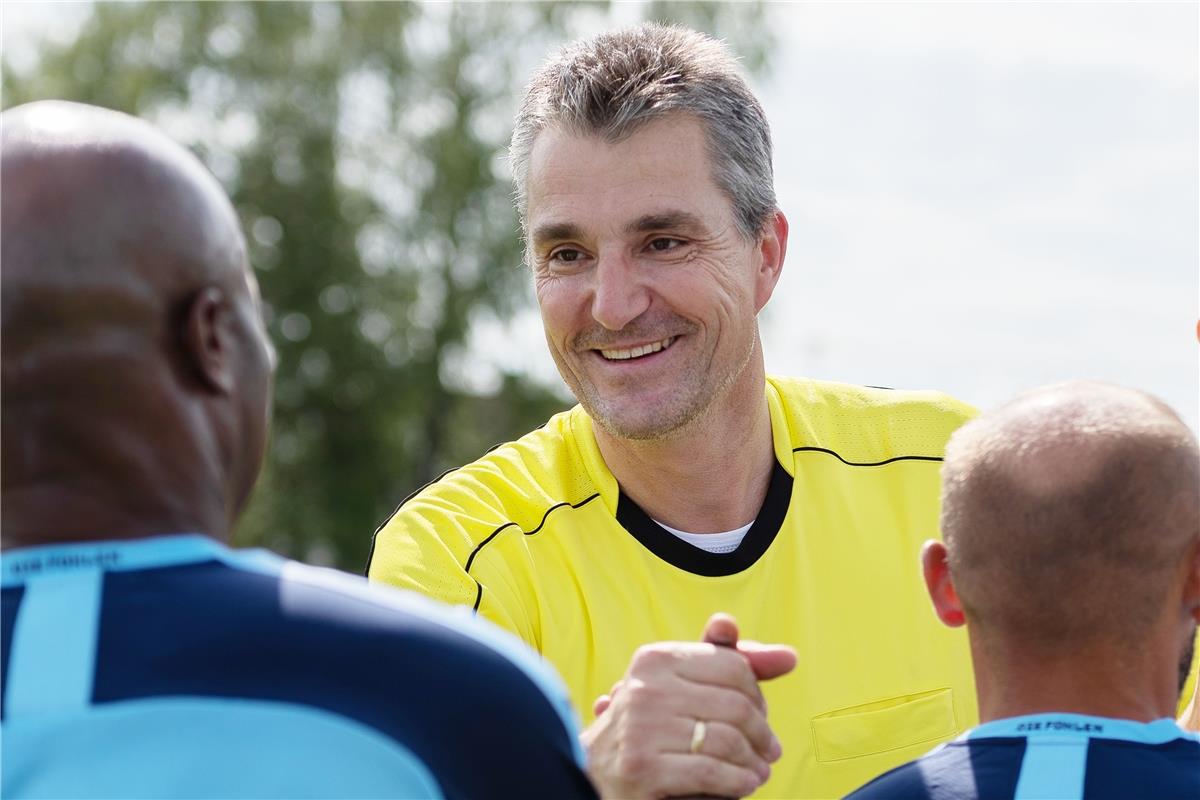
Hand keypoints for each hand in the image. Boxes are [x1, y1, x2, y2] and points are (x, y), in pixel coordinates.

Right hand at [582, 614, 795, 799]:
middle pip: (735, 705)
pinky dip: (738, 781)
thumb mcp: (683, 687)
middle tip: (768, 750)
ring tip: (758, 771)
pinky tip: (744, 784)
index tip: (760, 714)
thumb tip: (789, 656)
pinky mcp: (643, 769)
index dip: (757, 693)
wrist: (595, 775)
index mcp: (655, 659)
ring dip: (753, 762)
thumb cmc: (651, 727)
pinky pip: (711, 771)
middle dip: (761, 733)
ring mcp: (642, 728)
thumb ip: (731, 665)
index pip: (732, 666)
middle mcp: (645, 688)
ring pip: (727, 740)